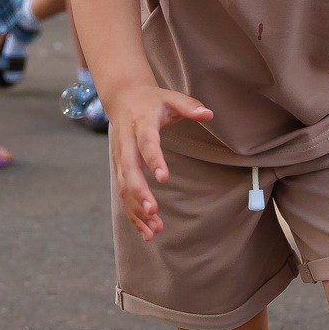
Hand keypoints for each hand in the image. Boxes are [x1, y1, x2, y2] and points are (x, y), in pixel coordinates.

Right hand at [109, 84, 215, 240]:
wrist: (124, 99)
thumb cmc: (153, 101)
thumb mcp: (172, 98)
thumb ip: (190, 106)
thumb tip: (209, 114)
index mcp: (141, 124)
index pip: (146, 143)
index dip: (153, 160)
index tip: (164, 178)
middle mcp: (126, 144)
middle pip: (128, 171)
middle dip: (139, 193)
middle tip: (153, 211)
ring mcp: (120, 159)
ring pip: (124, 188)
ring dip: (136, 210)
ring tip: (153, 230)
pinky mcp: (120, 170)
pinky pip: (123, 195)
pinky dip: (132, 214)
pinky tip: (146, 231)